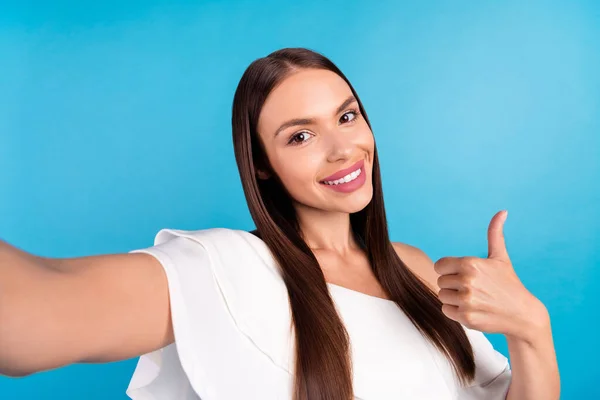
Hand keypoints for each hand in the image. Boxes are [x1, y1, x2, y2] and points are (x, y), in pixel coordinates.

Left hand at [434, 210, 548, 341]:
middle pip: (440, 281)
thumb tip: (502, 211)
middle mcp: (467, 281)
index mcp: (470, 264)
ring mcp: (466, 300)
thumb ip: (495, 234)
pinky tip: (473, 309)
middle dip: (453, 285)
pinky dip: (456, 312)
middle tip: (472, 289)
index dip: (449, 270)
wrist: (523, 314)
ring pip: (442, 296)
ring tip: (473, 299)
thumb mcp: (500, 258)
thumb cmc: (509, 283)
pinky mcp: (466, 317)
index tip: (463, 275)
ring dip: (453, 299)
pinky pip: (446, 311)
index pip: (439, 265)